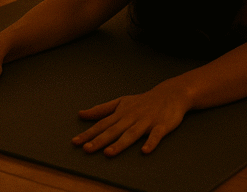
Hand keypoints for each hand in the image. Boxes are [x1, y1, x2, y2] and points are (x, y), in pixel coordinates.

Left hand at [72, 82, 189, 155]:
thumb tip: (81, 114)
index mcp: (121, 113)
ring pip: (132, 134)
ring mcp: (147, 121)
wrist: (170, 94)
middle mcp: (132, 117)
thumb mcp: (121, 102)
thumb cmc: (142, 101)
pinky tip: (145, 151)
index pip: (102, 124)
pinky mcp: (162, 125)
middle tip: (87, 149)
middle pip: (114, 130)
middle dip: (100, 140)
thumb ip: (101, 109)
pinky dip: (151, 142)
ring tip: (109, 153)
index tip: (75, 142)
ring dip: (121, 143)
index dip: (89, 133)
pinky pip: (156, 135)